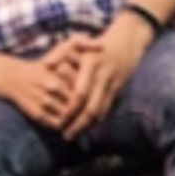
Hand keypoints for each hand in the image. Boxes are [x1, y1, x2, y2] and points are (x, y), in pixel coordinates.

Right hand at [0, 38, 91, 129]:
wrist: (13, 78)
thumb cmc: (44, 63)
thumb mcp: (60, 48)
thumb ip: (81, 43)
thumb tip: (101, 46)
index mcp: (60, 69)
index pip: (85, 85)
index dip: (93, 90)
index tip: (98, 91)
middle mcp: (52, 85)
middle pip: (78, 102)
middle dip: (87, 106)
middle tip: (94, 108)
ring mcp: (44, 101)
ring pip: (69, 115)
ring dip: (76, 117)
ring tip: (84, 117)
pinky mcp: (37, 114)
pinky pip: (58, 124)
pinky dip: (65, 124)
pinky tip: (69, 120)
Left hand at [55, 18, 150, 137]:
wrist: (128, 39)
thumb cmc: (97, 42)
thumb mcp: (79, 43)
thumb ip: (60, 53)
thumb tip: (46, 66)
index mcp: (91, 65)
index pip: (80, 94)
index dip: (70, 110)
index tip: (59, 121)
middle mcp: (103, 76)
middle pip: (91, 107)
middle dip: (78, 124)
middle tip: (66, 136)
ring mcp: (113, 83)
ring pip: (101, 111)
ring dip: (88, 125)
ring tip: (74, 135)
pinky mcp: (119, 89)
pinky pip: (108, 108)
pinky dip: (99, 119)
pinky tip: (88, 127)